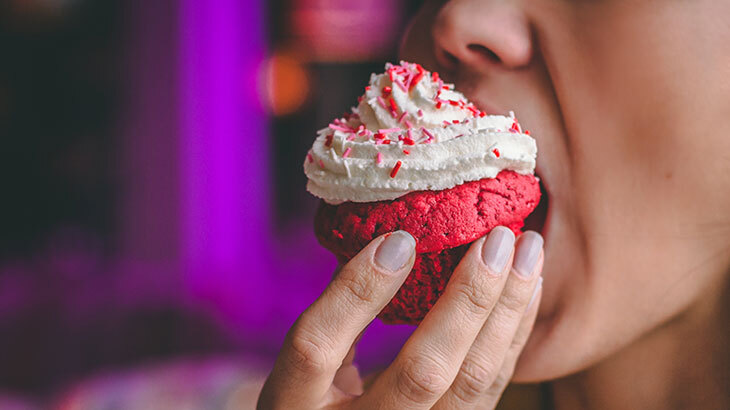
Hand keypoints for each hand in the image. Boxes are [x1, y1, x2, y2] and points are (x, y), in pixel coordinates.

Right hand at [257, 227, 543, 409]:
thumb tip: (388, 243)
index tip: (399, 239)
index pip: (316, 350)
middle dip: (467, 299)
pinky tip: (525, 292)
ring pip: (473, 383)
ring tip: (528, 251)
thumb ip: (333, 320)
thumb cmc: (314, 405)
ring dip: (507, 311)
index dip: (356, 293)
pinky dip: (513, 334)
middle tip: (496, 238)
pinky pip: (493, 388)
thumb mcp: (300, 373)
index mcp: (296, 406)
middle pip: (422, 373)